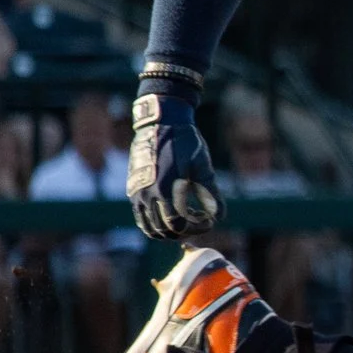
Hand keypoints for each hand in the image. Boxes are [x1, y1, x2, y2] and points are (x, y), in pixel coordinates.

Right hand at [126, 93, 221, 240]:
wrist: (160, 122)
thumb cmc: (185, 143)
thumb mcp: (202, 167)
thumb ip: (211, 193)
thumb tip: (220, 217)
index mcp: (164, 190)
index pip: (178, 226)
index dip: (196, 228)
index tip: (210, 221)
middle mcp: (147, 195)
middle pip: (164, 231)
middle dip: (185, 231)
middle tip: (200, 220)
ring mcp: (137, 193)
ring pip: (149, 228)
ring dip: (168, 230)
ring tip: (186, 220)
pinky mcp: (133, 189)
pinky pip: (141, 216)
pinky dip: (155, 222)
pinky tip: (172, 213)